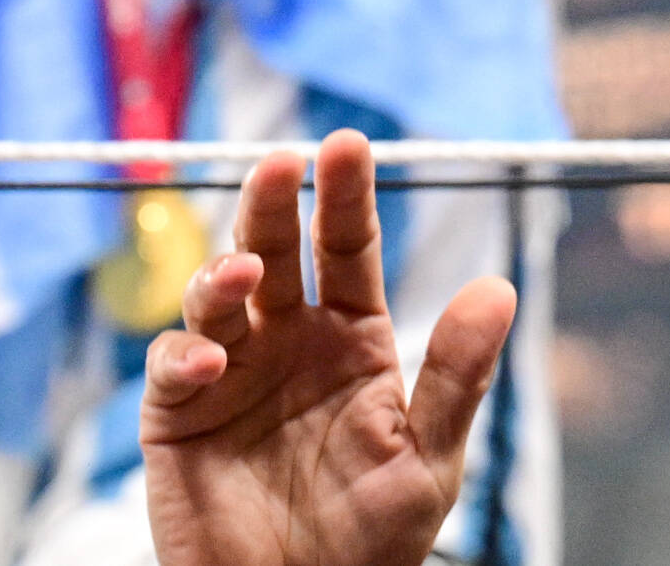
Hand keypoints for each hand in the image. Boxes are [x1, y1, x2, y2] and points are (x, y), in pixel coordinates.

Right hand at [140, 132, 515, 565]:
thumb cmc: (372, 543)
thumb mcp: (428, 459)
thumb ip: (455, 374)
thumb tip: (498, 287)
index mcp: (349, 340)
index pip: (346, 250)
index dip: (346, 196)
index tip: (347, 143)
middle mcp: (284, 340)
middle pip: (273, 249)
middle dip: (273, 203)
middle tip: (281, 163)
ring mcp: (228, 371)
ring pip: (214, 294)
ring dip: (222, 273)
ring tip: (244, 271)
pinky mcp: (176, 412)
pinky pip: (171, 367)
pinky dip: (182, 357)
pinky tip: (207, 365)